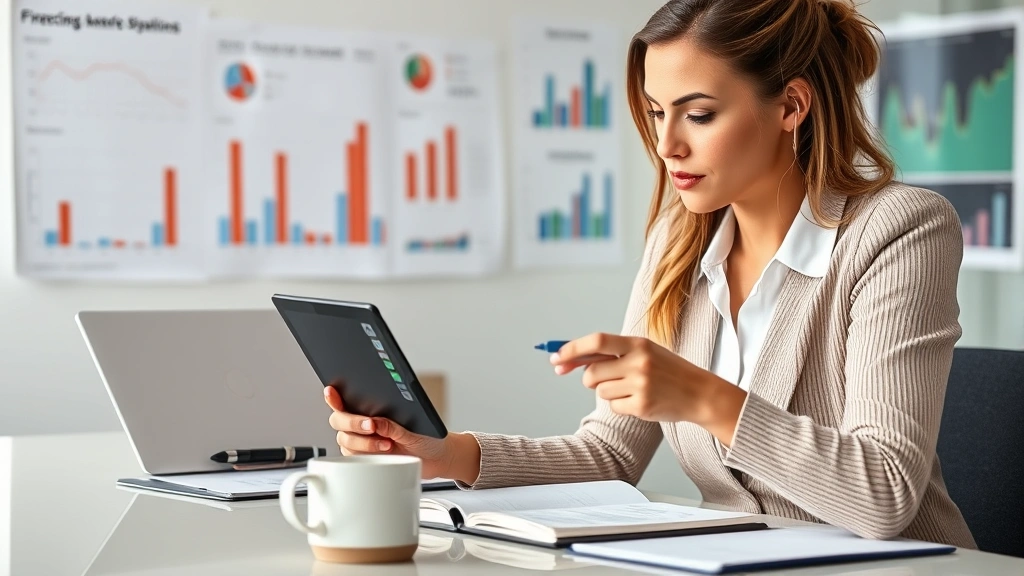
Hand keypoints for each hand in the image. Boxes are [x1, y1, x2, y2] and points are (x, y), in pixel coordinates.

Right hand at [323, 386, 480, 482]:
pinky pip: (352, 457)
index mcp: (372, 408)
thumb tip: (377, 423)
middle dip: (353, 422)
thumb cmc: (426, 436)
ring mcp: (362, 441)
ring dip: (363, 442)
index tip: (331, 391)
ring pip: (345, 440)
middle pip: (339, 420)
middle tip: (372, 425)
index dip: (334, 396)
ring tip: (387, 444)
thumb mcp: (414, 429)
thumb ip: (395, 426)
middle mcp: (362, 423)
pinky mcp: (365, 458)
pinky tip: (383, 453)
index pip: (346, 400)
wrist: (435, 458)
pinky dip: (365, 454)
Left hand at [551, 333, 746, 442]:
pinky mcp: (642, 406)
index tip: (555, 356)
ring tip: (632, 388)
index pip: (596, 342)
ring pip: (600, 392)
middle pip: (591, 373)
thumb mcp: (644, 352)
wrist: (699, 393)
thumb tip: (571, 359)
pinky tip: (640, 400)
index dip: (572, 349)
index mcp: (638, 343)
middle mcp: (639, 362)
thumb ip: (612, 353)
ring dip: (609, 392)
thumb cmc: (667, 370)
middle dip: (590, 378)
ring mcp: (641, 385)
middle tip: (604, 379)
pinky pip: (614, 407)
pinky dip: (621, 406)